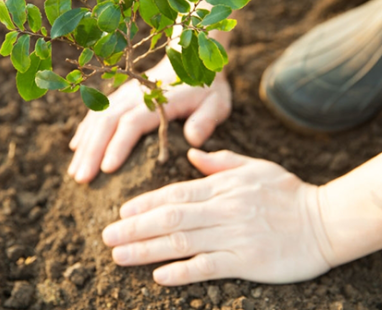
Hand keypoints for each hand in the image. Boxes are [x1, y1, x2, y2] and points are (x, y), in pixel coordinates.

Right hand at [67, 58, 231, 182]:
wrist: (191, 59)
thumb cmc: (205, 88)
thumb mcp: (216, 103)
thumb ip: (205, 120)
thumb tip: (193, 140)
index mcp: (159, 100)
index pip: (132, 123)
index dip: (118, 145)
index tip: (106, 169)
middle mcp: (136, 96)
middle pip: (107, 122)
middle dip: (92, 151)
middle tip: (81, 179)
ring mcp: (125, 94)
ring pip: (97, 118)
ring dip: (85, 145)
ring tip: (74, 172)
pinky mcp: (120, 96)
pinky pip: (97, 112)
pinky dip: (85, 130)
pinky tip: (76, 147)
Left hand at [102, 149, 330, 284]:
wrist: (324, 220)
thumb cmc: (286, 191)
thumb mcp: (253, 166)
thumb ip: (220, 161)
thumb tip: (191, 155)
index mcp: (222, 186)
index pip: (175, 194)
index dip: (146, 203)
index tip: (122, 212)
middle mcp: (223, 209)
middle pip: (171, 219)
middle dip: (135, 228)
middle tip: (107, 236)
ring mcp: (234, 235)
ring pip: (182, 243)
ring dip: (147, 250)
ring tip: (120, 255)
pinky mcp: (247, 260)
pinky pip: (209, 266)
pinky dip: (182, 271)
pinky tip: (159, 275)